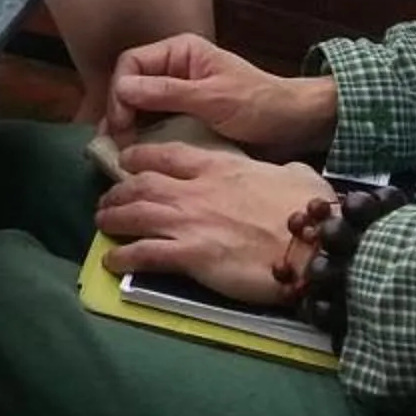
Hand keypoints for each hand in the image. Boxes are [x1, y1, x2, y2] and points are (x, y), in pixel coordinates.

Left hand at [99, 145, 331, 306]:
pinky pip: (144, 254)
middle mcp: (195, 190)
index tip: (126, 159)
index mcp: (219, 166)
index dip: (140, 155)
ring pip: (134, 215)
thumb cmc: (309, 208)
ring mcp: (189, 222)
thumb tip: (282, 172)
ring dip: (112, 217)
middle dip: (119, 189)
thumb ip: (275, 170)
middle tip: (108, 197)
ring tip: (101, 221)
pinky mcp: (190, 256)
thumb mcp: (293, 173)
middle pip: (141, 184)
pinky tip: (111, 261)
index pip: (166, 154)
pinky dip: (123, 256)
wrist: (314, 245)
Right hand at [106, 34, 339, 161]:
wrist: (296, 125)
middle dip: (119, 112)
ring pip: (139, 107)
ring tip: (121, 155)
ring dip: (129, 128)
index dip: (120, 92)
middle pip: (130, 86)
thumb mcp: (213, 98)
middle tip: (117, 144)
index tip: (121, 123)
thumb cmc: (259, 105)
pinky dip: (145, 138)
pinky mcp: (186, 117)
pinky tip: (139, 156)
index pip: (131, 64)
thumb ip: (167, 92)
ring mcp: (179, 94)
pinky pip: (156, 124)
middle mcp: (174, 69)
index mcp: (180, 52)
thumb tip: (122, 88)